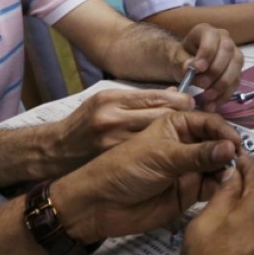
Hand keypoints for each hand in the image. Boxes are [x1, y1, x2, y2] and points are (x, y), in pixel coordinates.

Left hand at [51, 111, 239, 244]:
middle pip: (218, 143)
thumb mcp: (162, 156)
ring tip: (230, 175)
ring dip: (227, 168)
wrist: (101, 205)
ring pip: (219, 164)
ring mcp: (190, 167)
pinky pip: (213, 186)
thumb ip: (198, 154)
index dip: (224, 131)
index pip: (209, 122)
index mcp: (176, 124)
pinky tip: (223, 187)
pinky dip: (221, 186)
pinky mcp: (191, 190)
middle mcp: (187, 144)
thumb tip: (231, 149)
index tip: (236, 144)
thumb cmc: (123, 169)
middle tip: (239, 161)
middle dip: (230, 150)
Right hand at [52, 89, 195, 169]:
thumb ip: (140, 100)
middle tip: (198, 124)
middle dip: (185, 119)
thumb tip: (175, 94)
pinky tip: (170, 152)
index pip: (161, 98)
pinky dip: (163, 151)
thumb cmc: (84, 124)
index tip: (192, 105)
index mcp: (113, 99)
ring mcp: (114, 142)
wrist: (55, 152)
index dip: (183, 101)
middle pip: (164, 116)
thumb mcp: (107, 102)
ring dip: (178, 137)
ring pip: (160, 136)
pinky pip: (149, 153)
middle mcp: (113, 118)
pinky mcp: (115, 160)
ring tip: (187, 138)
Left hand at [179, 24, 243, 110]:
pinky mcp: (237, 70)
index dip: (207, 53)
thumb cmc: (182, 59)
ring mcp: (233, 54)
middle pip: (228, 51)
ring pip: (236, 67)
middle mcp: (224, 39)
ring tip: (207, 96)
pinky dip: (225, 95)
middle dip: (216, 70)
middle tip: (202, 84)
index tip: (197, 68)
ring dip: (222, 84)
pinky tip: (213, 104)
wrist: (187, 67)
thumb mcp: (176, 59)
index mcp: (206, 31)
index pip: (212, 38)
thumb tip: (190, 68)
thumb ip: (181, 62)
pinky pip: (236, 82)